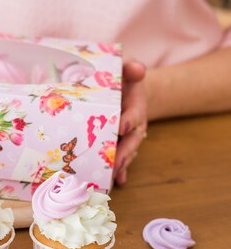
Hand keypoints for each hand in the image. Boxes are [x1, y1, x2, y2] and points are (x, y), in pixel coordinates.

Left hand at [114, 60, 147, 185]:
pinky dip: (121, 171)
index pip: (134, 114)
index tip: (121, 126)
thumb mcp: (126, 67)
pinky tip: (116, 181)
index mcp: (135, 104)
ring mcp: (127, 136)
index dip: (129, 120)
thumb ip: (130, 67)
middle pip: (132, 140)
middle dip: (124, 153)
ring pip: (127, 152)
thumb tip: (138, 69)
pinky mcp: (119, 143)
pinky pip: (121, 158)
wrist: (125, 87)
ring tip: (111, 177)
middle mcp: (133, 123)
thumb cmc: (122, 76)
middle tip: (114, 163)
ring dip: (120, 165)